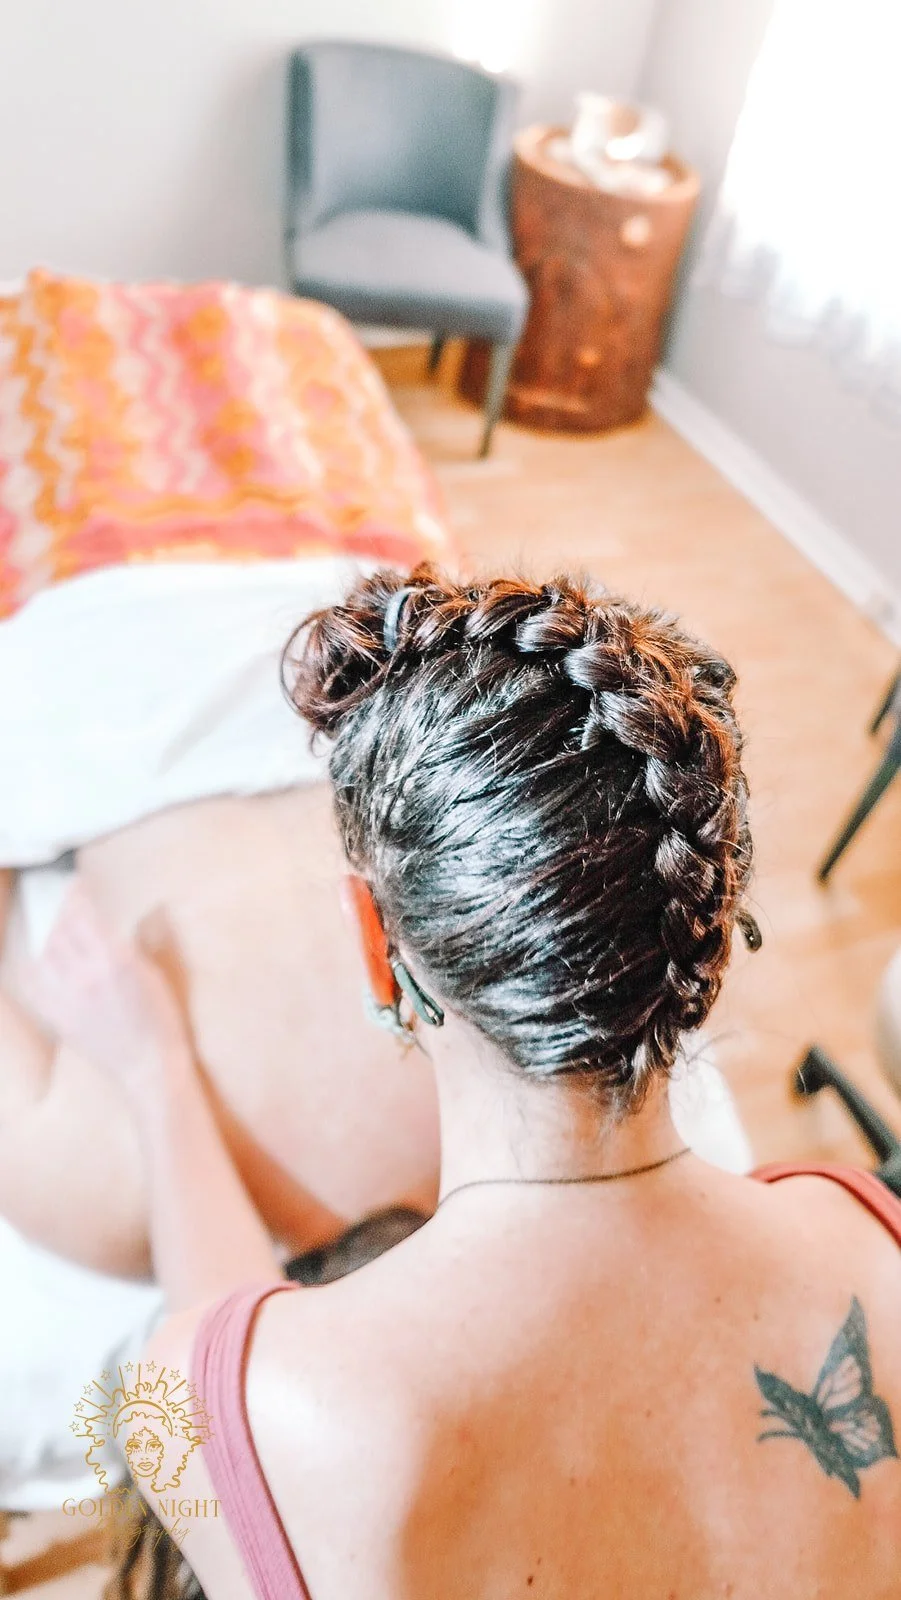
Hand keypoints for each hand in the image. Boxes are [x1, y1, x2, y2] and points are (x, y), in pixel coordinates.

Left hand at [21, 879, 191, 1101]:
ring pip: (43, 952)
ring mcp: (68, 998)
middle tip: (59, 894)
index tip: (75, 882)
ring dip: (45, 931)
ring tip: (50, 920)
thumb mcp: (154, 973)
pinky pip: (34, 983)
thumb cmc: (161, 1021)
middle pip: (60, 929)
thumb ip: (135, 942)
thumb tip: (130, 916)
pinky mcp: (58, 1016)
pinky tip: (39, 954)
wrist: (148, 1066)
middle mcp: (87, 975)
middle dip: (58, 907)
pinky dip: (33, 962)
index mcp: (115, 960)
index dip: (76, 894)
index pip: (85, 915)